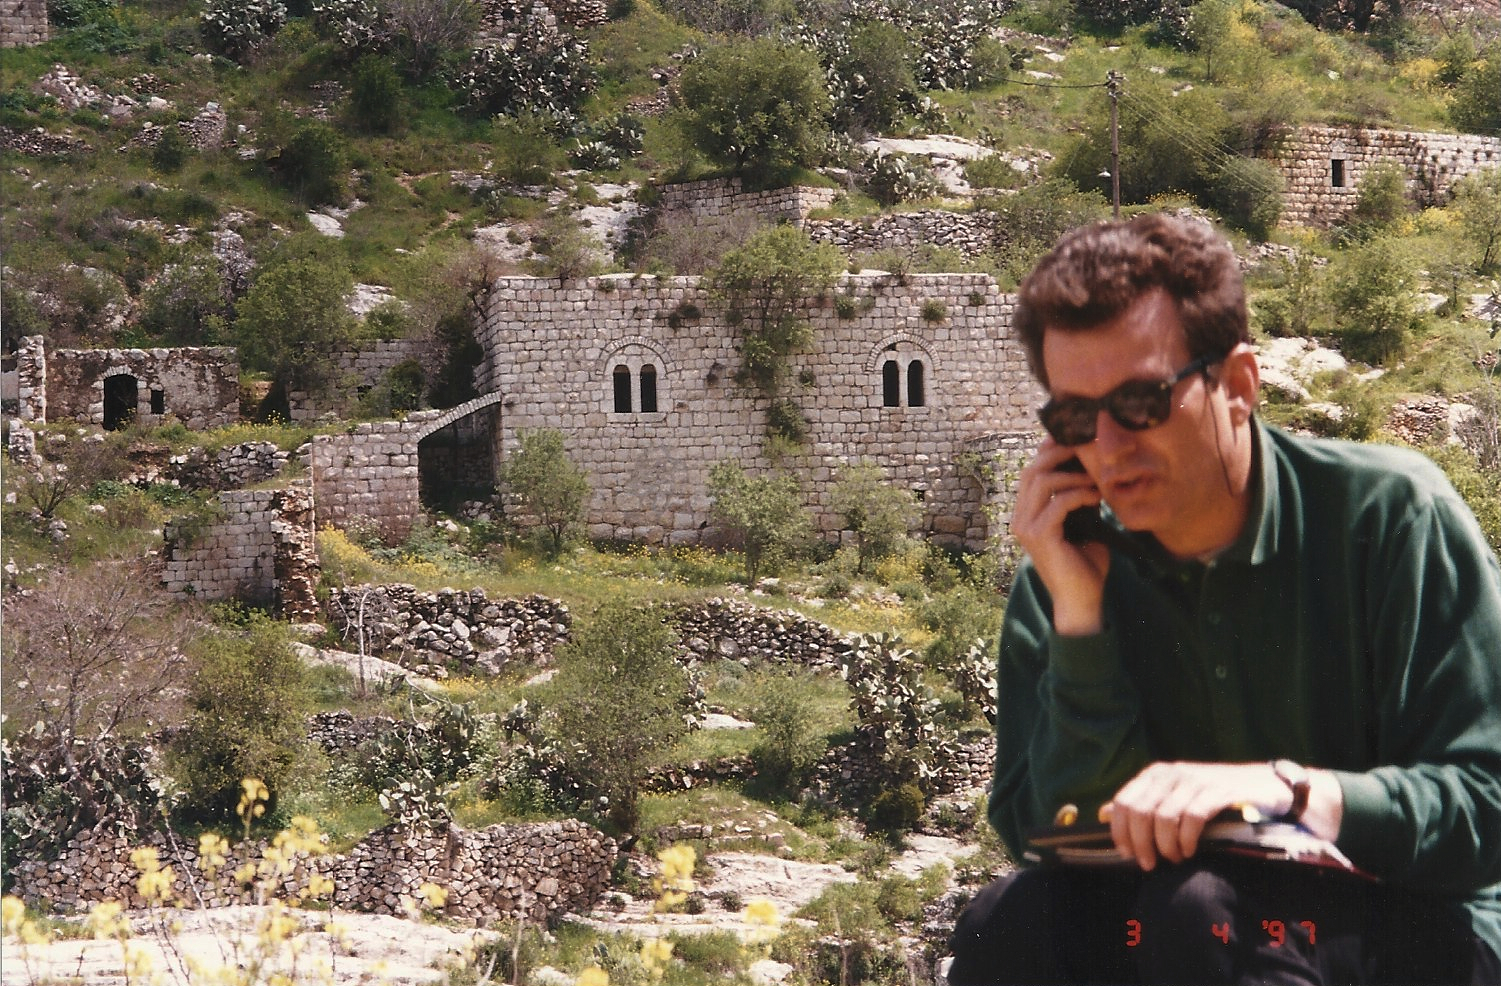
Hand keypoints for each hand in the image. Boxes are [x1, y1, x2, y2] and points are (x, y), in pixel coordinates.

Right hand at [1012, 440, 1110, 634]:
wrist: (1081, 601)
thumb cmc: (1084, 565)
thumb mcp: (1083, 524)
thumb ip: (1079, 500)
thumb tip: (1092, 472)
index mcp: (1026, 514)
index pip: (1031, 472)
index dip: (1049, 453)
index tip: (1075, 441)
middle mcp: (1020, 518)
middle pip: (1032, 470)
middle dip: (1058, 454)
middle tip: (1086, 448)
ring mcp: (1026, 527)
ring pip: (1041, 482)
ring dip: (1071, 474)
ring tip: (1095, 477)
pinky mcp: (1040, 537)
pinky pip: (1058, 503)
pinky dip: (1079, 494)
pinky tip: (1096, 496)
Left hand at [1102, 761, 1294, 869]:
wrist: (1263, 787)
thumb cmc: (1213, 796)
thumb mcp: (1173, 796)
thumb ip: (1140, 804)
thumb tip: (1102, 813)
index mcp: (1156, 774)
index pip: (1124, 801)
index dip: (1120, 831)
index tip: (1127, 854)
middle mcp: (1172, 773)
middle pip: (1140, 811)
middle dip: (1141, 843)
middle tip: (1149, 863)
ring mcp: (1195, 780)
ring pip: (1164, 816)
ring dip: (1165, 845)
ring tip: (1173, 858)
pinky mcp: (1217, 791)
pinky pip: (1192, 818)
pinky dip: (1186, 839)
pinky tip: (1189, 851)